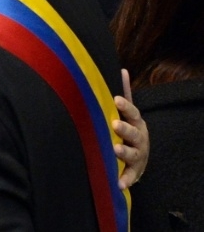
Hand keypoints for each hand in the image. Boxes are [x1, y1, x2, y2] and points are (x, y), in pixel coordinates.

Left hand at [113, 69, 147, 188]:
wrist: (138, 155)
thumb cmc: (127, 129)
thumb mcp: (127, 113)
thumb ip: (124, 95)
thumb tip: (122, 70)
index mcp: (135, 122)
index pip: (132, 112)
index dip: (124, 106)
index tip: (116, 99)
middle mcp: (139, 138)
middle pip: (134, 133)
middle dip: (125, 129)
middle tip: (115, 124)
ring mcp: (138, 155)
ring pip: (133, 154)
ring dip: (124, 152)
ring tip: (115, 150)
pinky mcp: (134, 171)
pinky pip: (131, 176)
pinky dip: (126, 180)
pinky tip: (119, 184)